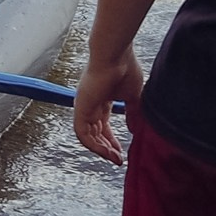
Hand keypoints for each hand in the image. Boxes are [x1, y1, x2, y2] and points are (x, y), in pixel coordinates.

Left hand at [76, 47, 142, 164]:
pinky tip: (106, 152)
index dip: (111, 141)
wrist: (116, 55)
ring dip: (101, 150)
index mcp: (102, 101)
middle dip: (106, 148)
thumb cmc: (125, 68)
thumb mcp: (133, 96)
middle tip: (118, 159)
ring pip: (87, 136)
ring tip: (114, 159)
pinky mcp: (80, 108)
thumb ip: (132, 114)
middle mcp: (90, 105)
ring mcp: (84, 106)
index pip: (103, 126)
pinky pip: (83, 133)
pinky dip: (93, 145)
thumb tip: (134, 129)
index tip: (121, 152)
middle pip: (95, 133)